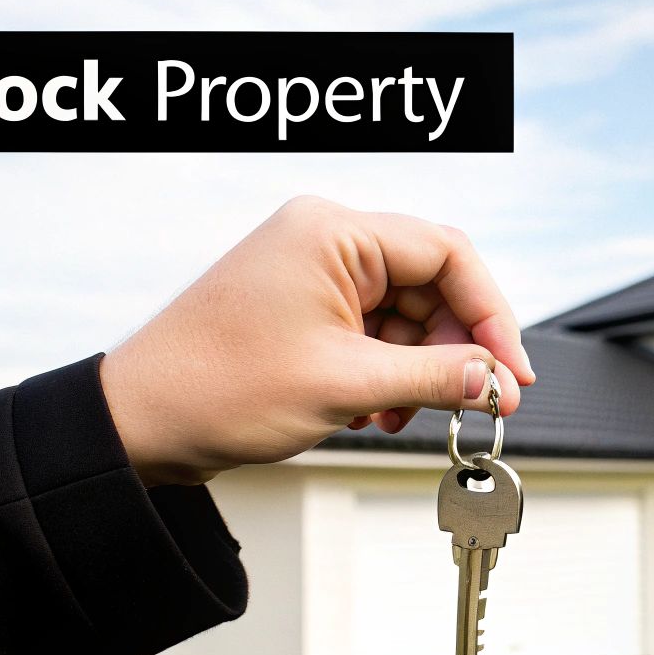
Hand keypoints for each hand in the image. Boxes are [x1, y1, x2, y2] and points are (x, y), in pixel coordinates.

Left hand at [100, 196, 534, 486]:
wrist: (142, 422)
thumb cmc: (217, 389)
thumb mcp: (347, 386)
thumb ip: (437, 379)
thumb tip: (497, 383)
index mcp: (333, 232)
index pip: (448, 255)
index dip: (492, 315)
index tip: (510, 372)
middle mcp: (326, 239)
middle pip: (434, 285)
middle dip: (457, 349)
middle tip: (479, 402)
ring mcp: (315, 271)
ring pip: (409, 314)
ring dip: (420, 369)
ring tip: (399, 414)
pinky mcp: (307, 305)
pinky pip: (376, 331)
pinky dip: (390, 372)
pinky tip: (375, 409)